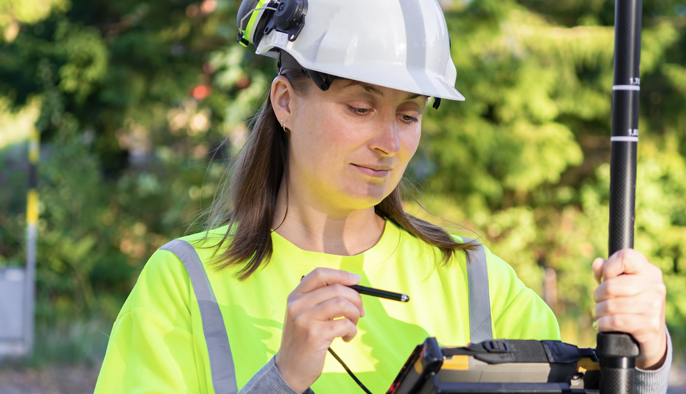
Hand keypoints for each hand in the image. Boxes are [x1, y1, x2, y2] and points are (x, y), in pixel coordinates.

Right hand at [275, 268, 364, 392]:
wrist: (289, 369)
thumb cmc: (303, 341)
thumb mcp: (304, 315)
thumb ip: (321, 300)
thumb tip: (352, 288)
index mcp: (295, 296)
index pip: (319, 274)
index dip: (341, 274)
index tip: (356, 280)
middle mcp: (298, 304)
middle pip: (336, 288)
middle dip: (355, 299)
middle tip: (360, 312)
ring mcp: (305, 319)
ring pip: (343, 304)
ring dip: (355, 315)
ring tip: (352, 326)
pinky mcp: (315, 335)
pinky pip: (345, 324)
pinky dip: (352, 331)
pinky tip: (346, 337)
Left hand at [592, 249, 666, 369]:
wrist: (651, 333)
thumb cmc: (631, 302)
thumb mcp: (621, 283)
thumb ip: (606, 270)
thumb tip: (598, 264)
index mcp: (648, 270)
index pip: (625, 256)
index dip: (609, 267)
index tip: (606, 278)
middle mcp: (654, 286)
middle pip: (611, 285)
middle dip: (597, 294)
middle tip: (598, 300)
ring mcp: (654, 305)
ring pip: (611, 305)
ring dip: (598, 311)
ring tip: (599, 313)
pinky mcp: (649, 324)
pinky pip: (616, 321)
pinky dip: (602, 324)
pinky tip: (601, 324)